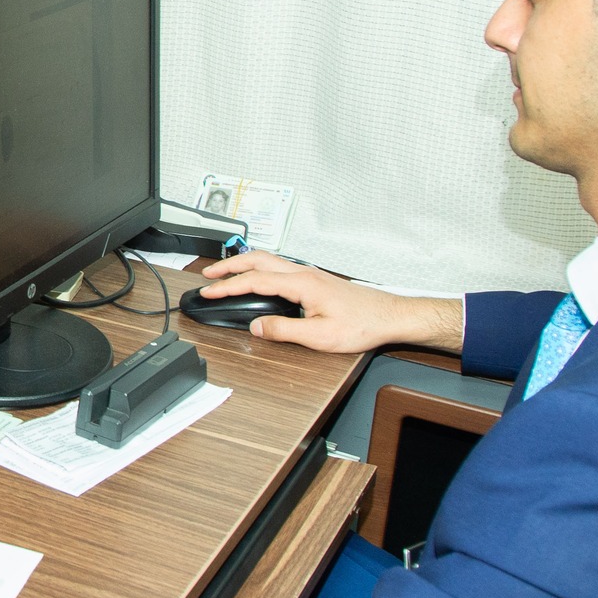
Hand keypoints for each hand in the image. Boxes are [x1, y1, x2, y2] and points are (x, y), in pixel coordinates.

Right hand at [200, 251, 463, 353]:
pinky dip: (259, 269)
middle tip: (207, 275)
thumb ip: (283, 330)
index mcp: (301, 283)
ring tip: (225, 274)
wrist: (390, 317)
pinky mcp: (315, 279)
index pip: (254, 281)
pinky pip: (279, 268)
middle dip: (229, 267)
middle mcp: (304, 273)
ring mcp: (310, 274)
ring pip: (268, 261)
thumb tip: (256, 328)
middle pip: (257, 261)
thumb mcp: (320, 336)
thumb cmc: (363, 324)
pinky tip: (257, 279)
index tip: (208, 292)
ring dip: (243, 266)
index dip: (227, 287)